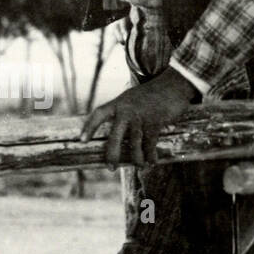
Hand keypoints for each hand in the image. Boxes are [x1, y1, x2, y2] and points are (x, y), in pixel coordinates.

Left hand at [80, 68, 197, 167]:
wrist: (171, 85)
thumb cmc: (149, 95)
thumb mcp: (129, 98)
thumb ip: (120, 112)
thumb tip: (114, 133)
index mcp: (118, 104)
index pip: (98, 114)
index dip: (89, 127)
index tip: (81, 141)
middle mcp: (127, 111)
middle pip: (115, 136)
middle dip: (112, 154)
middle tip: (111, 168)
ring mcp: (141, 117)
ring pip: (134, 143)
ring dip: (136, 158)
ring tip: (139, 167)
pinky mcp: (155, 122)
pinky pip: (150, 143)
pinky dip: (151, 155)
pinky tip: (152, 162)